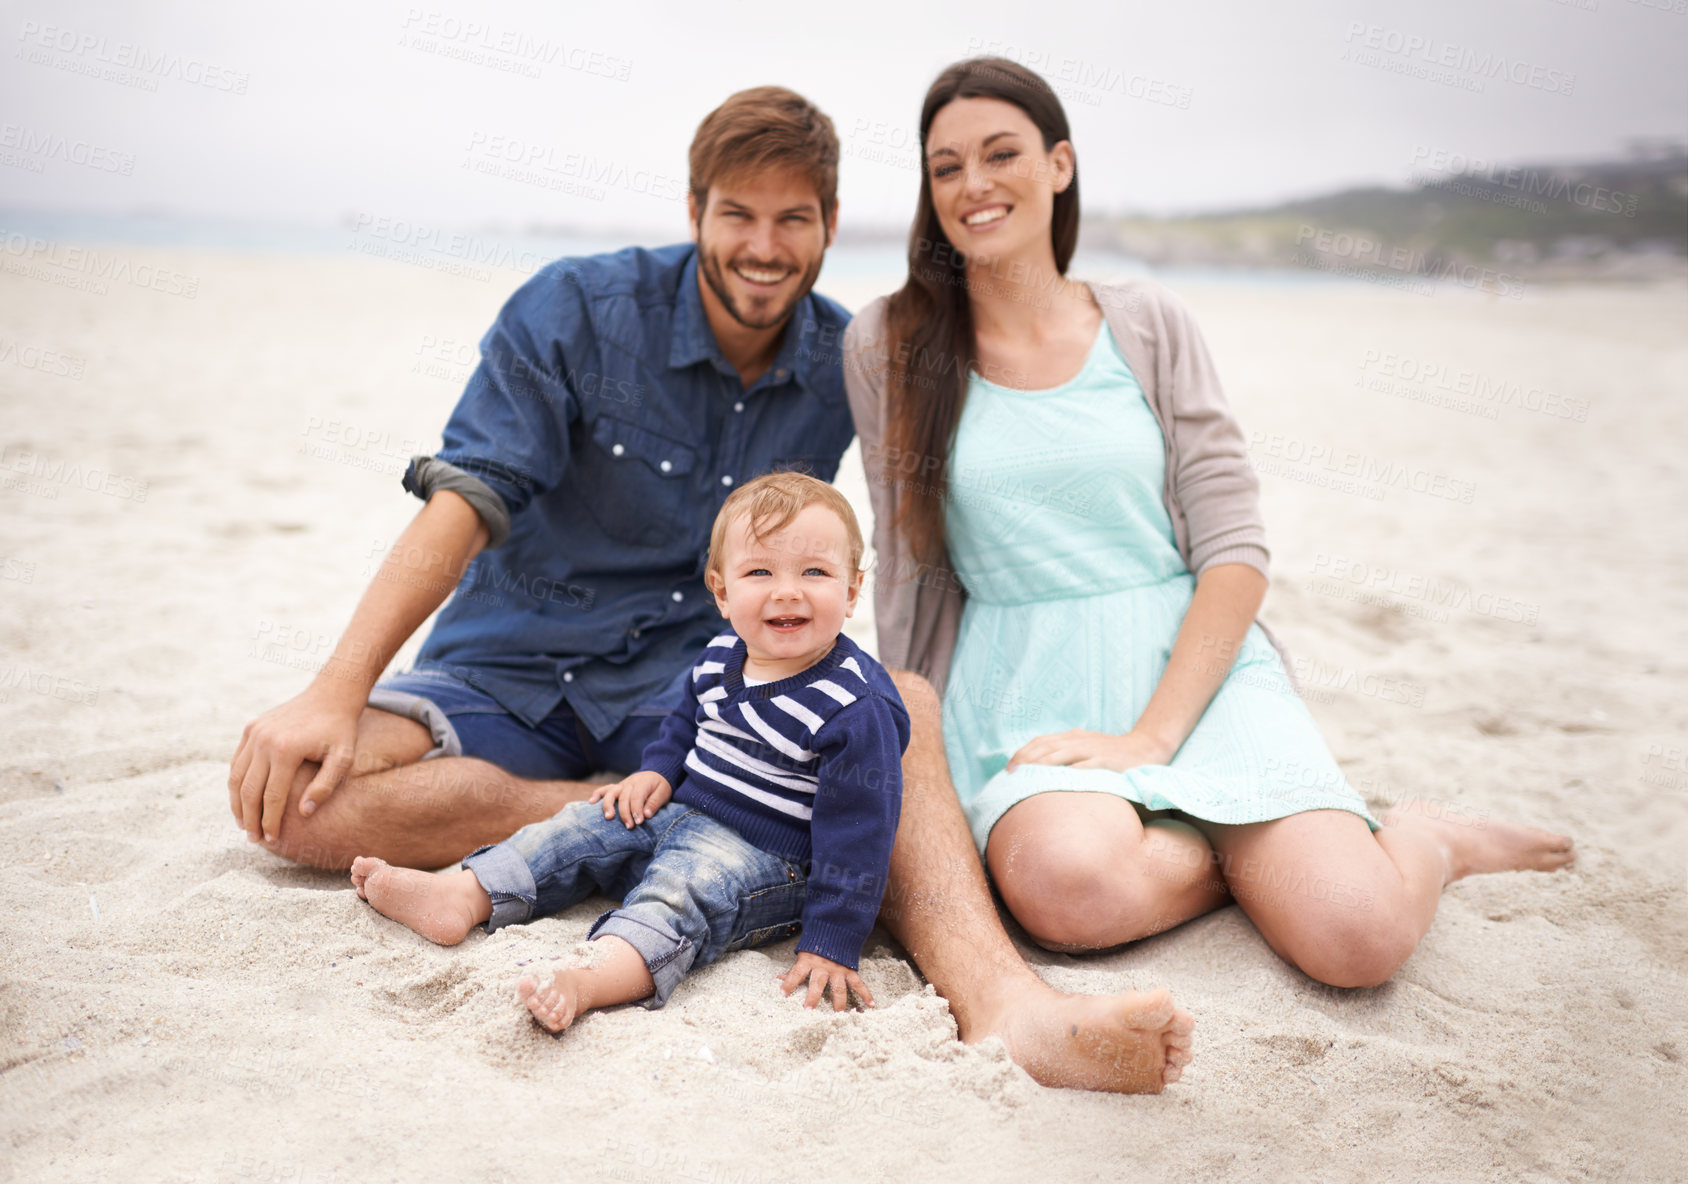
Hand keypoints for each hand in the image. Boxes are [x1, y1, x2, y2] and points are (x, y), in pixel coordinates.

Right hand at [228, 688, 361, 842]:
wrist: (331, 695)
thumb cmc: (340, 730)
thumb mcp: (343, 758)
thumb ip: (325, 786)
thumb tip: (303, 813)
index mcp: (286, 750)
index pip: (272, 797)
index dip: (270, 822)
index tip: (272, 839)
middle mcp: (264, 741)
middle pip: (249, 791)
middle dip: (250, 819)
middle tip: (254, 840)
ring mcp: (254, 732)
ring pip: (237, 777)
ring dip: (237, 804)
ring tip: (244, 825)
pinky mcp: (251, 728)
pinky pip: (237, 761)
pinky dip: (237, 783)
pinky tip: (242, 800)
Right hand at [590, 771, 670, 827]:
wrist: (655, 773)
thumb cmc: (660, 786)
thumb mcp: (663, 792)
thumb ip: (655, 802)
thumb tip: (646, 815)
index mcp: (642, 783)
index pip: (637, 797)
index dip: (637, 810)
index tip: (639, 822)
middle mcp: (630, 783)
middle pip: (624, 797)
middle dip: (625, 813)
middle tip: (629, 826)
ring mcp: (621, 785)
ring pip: (611, 793)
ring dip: (608, 805)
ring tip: (608, 817)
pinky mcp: (616, 787)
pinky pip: (604, 789)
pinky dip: (597, 794)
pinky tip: (591, 802)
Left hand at [779, 952, 874, 1011]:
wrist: (836, 931)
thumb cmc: (816, 946)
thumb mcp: (803, 954)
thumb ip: (794, 970)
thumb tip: (778, 979)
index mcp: (808, 961)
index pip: (796, 973)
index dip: (789, 983)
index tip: (782, 994)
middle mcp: (823, 967)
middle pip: (817, 983)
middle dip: (813, 996)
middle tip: (809, 1010)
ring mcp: (838, 970)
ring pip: (838, 988)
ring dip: (838, 1002)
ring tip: (838, 1015)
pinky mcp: (849, 971)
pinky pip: (858, 984)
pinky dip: (866, 994)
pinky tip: (870, 1005)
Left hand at [1006, 728, 1171, 773]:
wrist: (1146, 747)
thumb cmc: (1110, 752)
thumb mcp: (1084, 748)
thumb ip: (1065, 755)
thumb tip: (1038, 771)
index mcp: (1071, 737)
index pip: (1041, 741)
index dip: (1023, 753)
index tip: (1009, 768)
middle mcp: (1079, 740)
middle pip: (1046, 746)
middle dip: (1026, 759)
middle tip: (1011, 774)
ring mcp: (1093, 749)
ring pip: (1062, 754)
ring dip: (1042, 764)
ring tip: (1027, 776)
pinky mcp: (1107, 761)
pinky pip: (1087, 765)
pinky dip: (1073, 771)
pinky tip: (1061, 780)